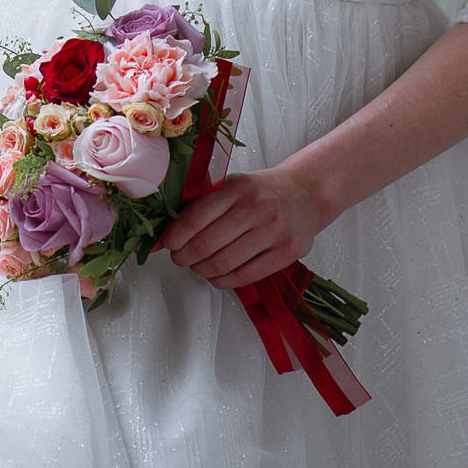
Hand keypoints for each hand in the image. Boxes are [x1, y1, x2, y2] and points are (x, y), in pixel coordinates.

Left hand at [158, 166, 326, 290]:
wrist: (305, 193)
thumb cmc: (261, 192)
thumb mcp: (232, 185)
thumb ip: (201, 204)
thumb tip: (162, 234)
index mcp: (238, 187)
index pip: (196, 217)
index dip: (174, 236)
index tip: (167, 243)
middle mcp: (257, 208)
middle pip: (206, 245)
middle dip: (184, 257)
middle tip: (179, 257)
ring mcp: (274, 231)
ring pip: (223, 264)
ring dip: (201, 271)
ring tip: (197, 266)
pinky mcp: (287, 253)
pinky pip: (246, 276)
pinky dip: (223, 281)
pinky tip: (216, 276)